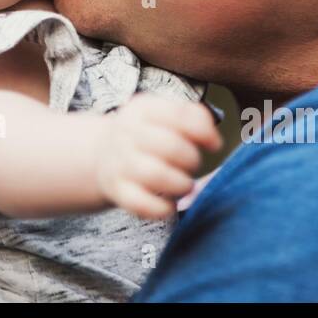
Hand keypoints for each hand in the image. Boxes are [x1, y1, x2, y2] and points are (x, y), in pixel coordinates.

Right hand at [94, 94, 221, 218]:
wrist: (102, 154)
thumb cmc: (146, 135)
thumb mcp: (162, 114)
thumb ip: (193, 118)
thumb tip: (214, 141)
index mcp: (143, 109)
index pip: (180, 115)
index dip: (205, 132)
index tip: (214, 145)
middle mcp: (128, 132)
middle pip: (172, 146)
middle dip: (192, 160)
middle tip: (192, 165)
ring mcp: (120, 162)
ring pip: (157, 175)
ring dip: (182, 184)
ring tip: (185, 185)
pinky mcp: (117, 190)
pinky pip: (142, 204)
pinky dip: (162, 208)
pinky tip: (169, 205)